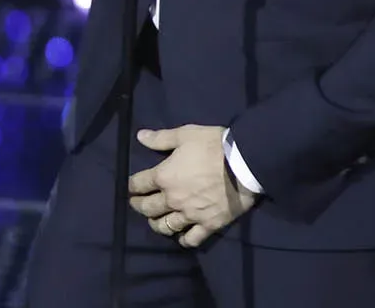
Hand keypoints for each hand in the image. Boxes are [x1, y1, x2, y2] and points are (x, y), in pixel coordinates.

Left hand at [127, 125, 256, 247]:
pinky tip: (181, 238)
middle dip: (139, 206)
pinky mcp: (208, 224)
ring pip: (166, 226)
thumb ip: (160, 138)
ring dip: (157, 225)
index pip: (138, 184)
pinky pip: (192, 238)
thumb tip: (139, 137)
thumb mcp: (185, 135)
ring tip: (155, 222)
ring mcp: (190, 214)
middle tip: (137, 204)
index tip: (131, 187)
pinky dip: (184, 240)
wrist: (244, 164)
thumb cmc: (213, 146)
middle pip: (148, 208)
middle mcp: (172, 199)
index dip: (131, 185)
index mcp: (164, 176)